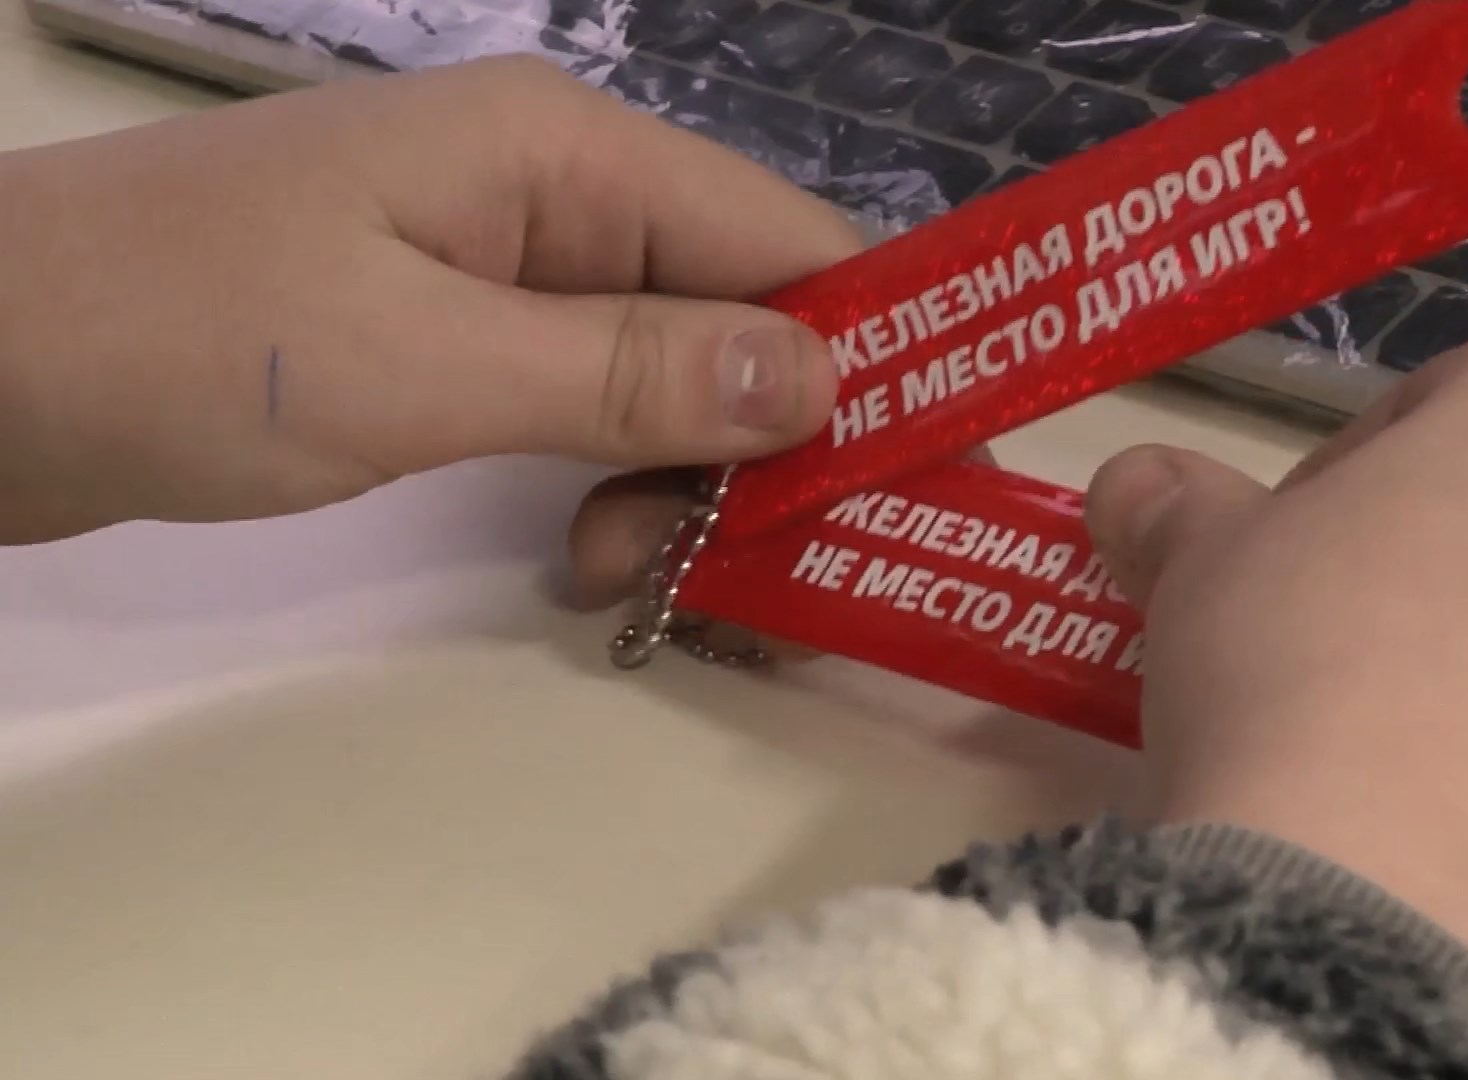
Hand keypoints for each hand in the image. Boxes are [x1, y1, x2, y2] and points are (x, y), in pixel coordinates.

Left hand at [0, 58, 854, 582]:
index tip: (911, 484)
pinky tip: (581, 550)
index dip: (868, 354)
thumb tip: (826, 381)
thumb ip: (629, 372)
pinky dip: (610, 478)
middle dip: (764, 440)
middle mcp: (555, 193)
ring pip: (669, 369)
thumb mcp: (422, 364)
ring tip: (627, 569)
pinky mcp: (456, 335)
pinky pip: (587, 401)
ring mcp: (502, 264)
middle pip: (738, 310)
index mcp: (564, 152)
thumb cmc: (184, 341)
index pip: (785, 240)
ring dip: (681, 476)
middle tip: (738, 564)